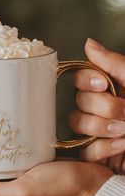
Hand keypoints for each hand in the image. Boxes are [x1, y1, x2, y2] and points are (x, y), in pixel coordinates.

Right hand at [69, 38, 124, 173]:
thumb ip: (115, 64)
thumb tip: (89, 43)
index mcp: (109, 89)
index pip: (80, 79)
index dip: (86, 81)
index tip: (103, 84)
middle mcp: (100, 107)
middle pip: (79, 101)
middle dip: (102, 107)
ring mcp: (97, 129)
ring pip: (77, 123)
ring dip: (100, 127)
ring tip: (124, 131)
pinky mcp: (98, 152)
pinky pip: (84, 150)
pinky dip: (101, 148)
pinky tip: (120, 146)